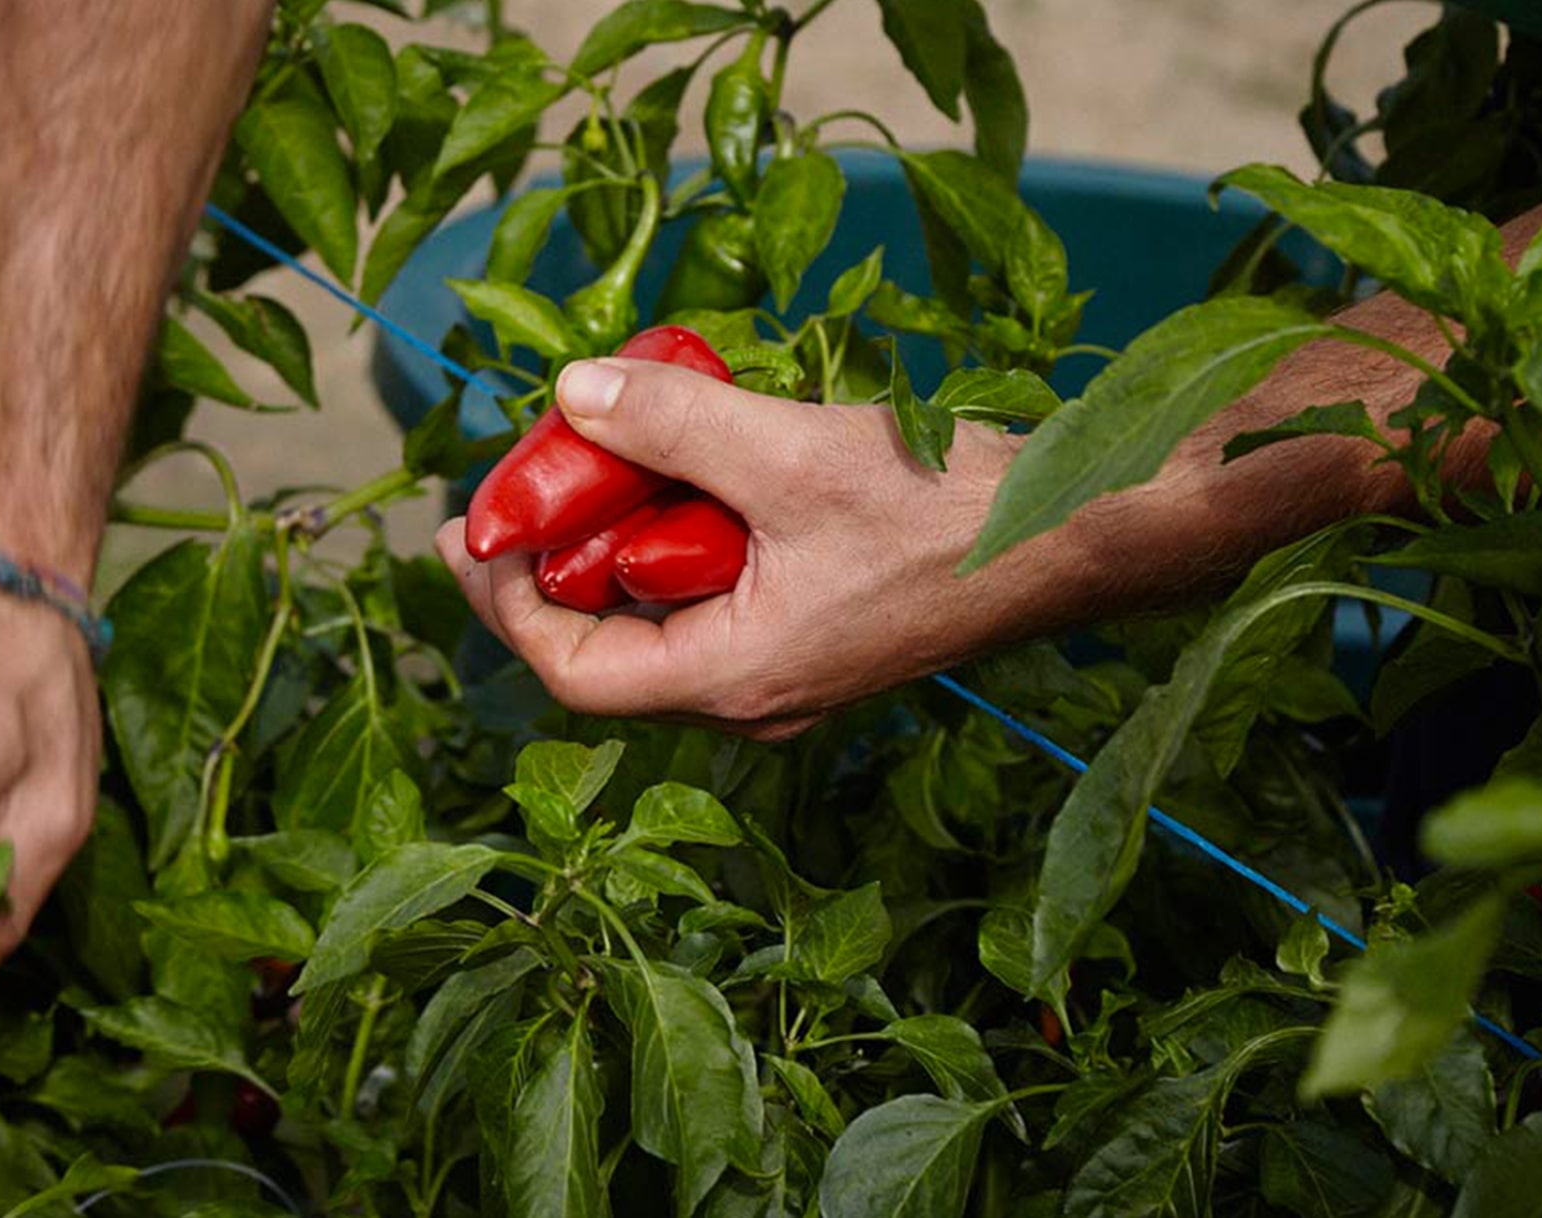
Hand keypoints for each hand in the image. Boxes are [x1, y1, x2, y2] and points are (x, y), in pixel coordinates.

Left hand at [436, 358, 1114, 738]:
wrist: (1071, 536)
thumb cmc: (942, 509)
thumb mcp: (791, 453)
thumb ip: (673, 424)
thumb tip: (568, 391)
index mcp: (733, 679)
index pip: (572, 669)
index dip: (504, 603)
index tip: (470, 531)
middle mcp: (750, 697)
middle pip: (606, 652)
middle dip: (545, 575)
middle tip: (505, 500)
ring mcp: (784, 674)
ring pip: (657, 625)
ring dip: (609, 554)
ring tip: (579, 472)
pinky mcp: (813, 638)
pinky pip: (709, 604)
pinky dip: (672, 546)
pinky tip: (675, 477)